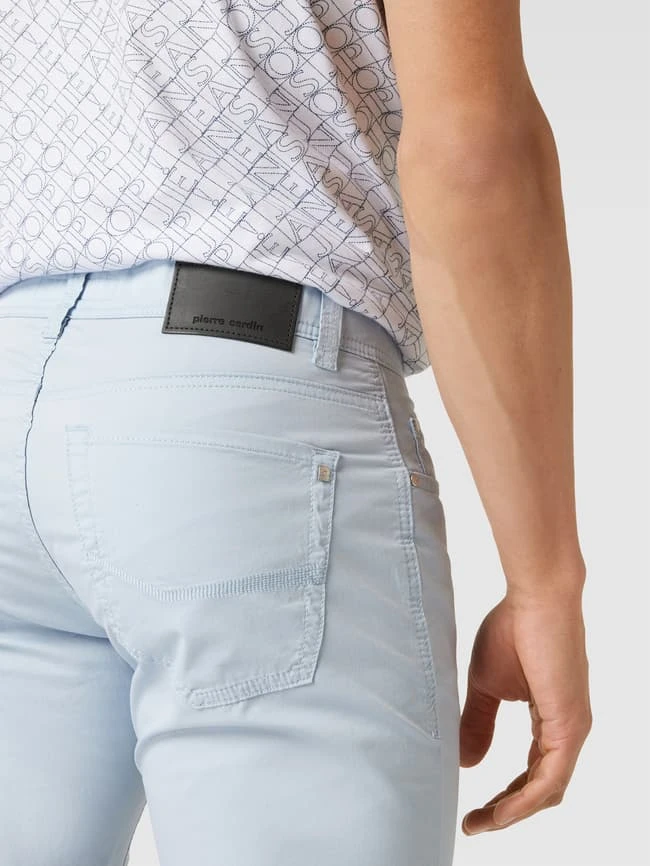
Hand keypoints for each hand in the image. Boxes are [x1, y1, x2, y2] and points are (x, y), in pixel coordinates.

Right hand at [459, 585, 591, 833]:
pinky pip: (549, 778)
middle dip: (506, 812)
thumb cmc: (513, 629)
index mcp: (552, 721)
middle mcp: (568, 731)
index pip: (532, 774)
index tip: (472, 812)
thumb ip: (478, 723)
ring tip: (480, 823)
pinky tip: (500, 811)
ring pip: (546, 790)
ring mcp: (573, 729)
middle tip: (473, 824)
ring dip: (513, 812)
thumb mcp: (486, 685)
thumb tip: (466, 763)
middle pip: (541, 790)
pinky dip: (524, 800)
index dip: (504, 797)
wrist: (535, 598)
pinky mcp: (570, 725)